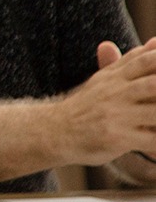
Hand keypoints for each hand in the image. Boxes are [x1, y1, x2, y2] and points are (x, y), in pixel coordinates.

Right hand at [57, 39, 155, 164]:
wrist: (55, 131)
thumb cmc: (89, 105)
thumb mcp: (106, 79)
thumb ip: (132, 62)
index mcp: (115, 76)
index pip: (146, 61)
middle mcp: (116, 93)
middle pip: (153, 84)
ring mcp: (116, 115)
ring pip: (155, 112)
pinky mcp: (117, 138)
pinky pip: (151, 140)